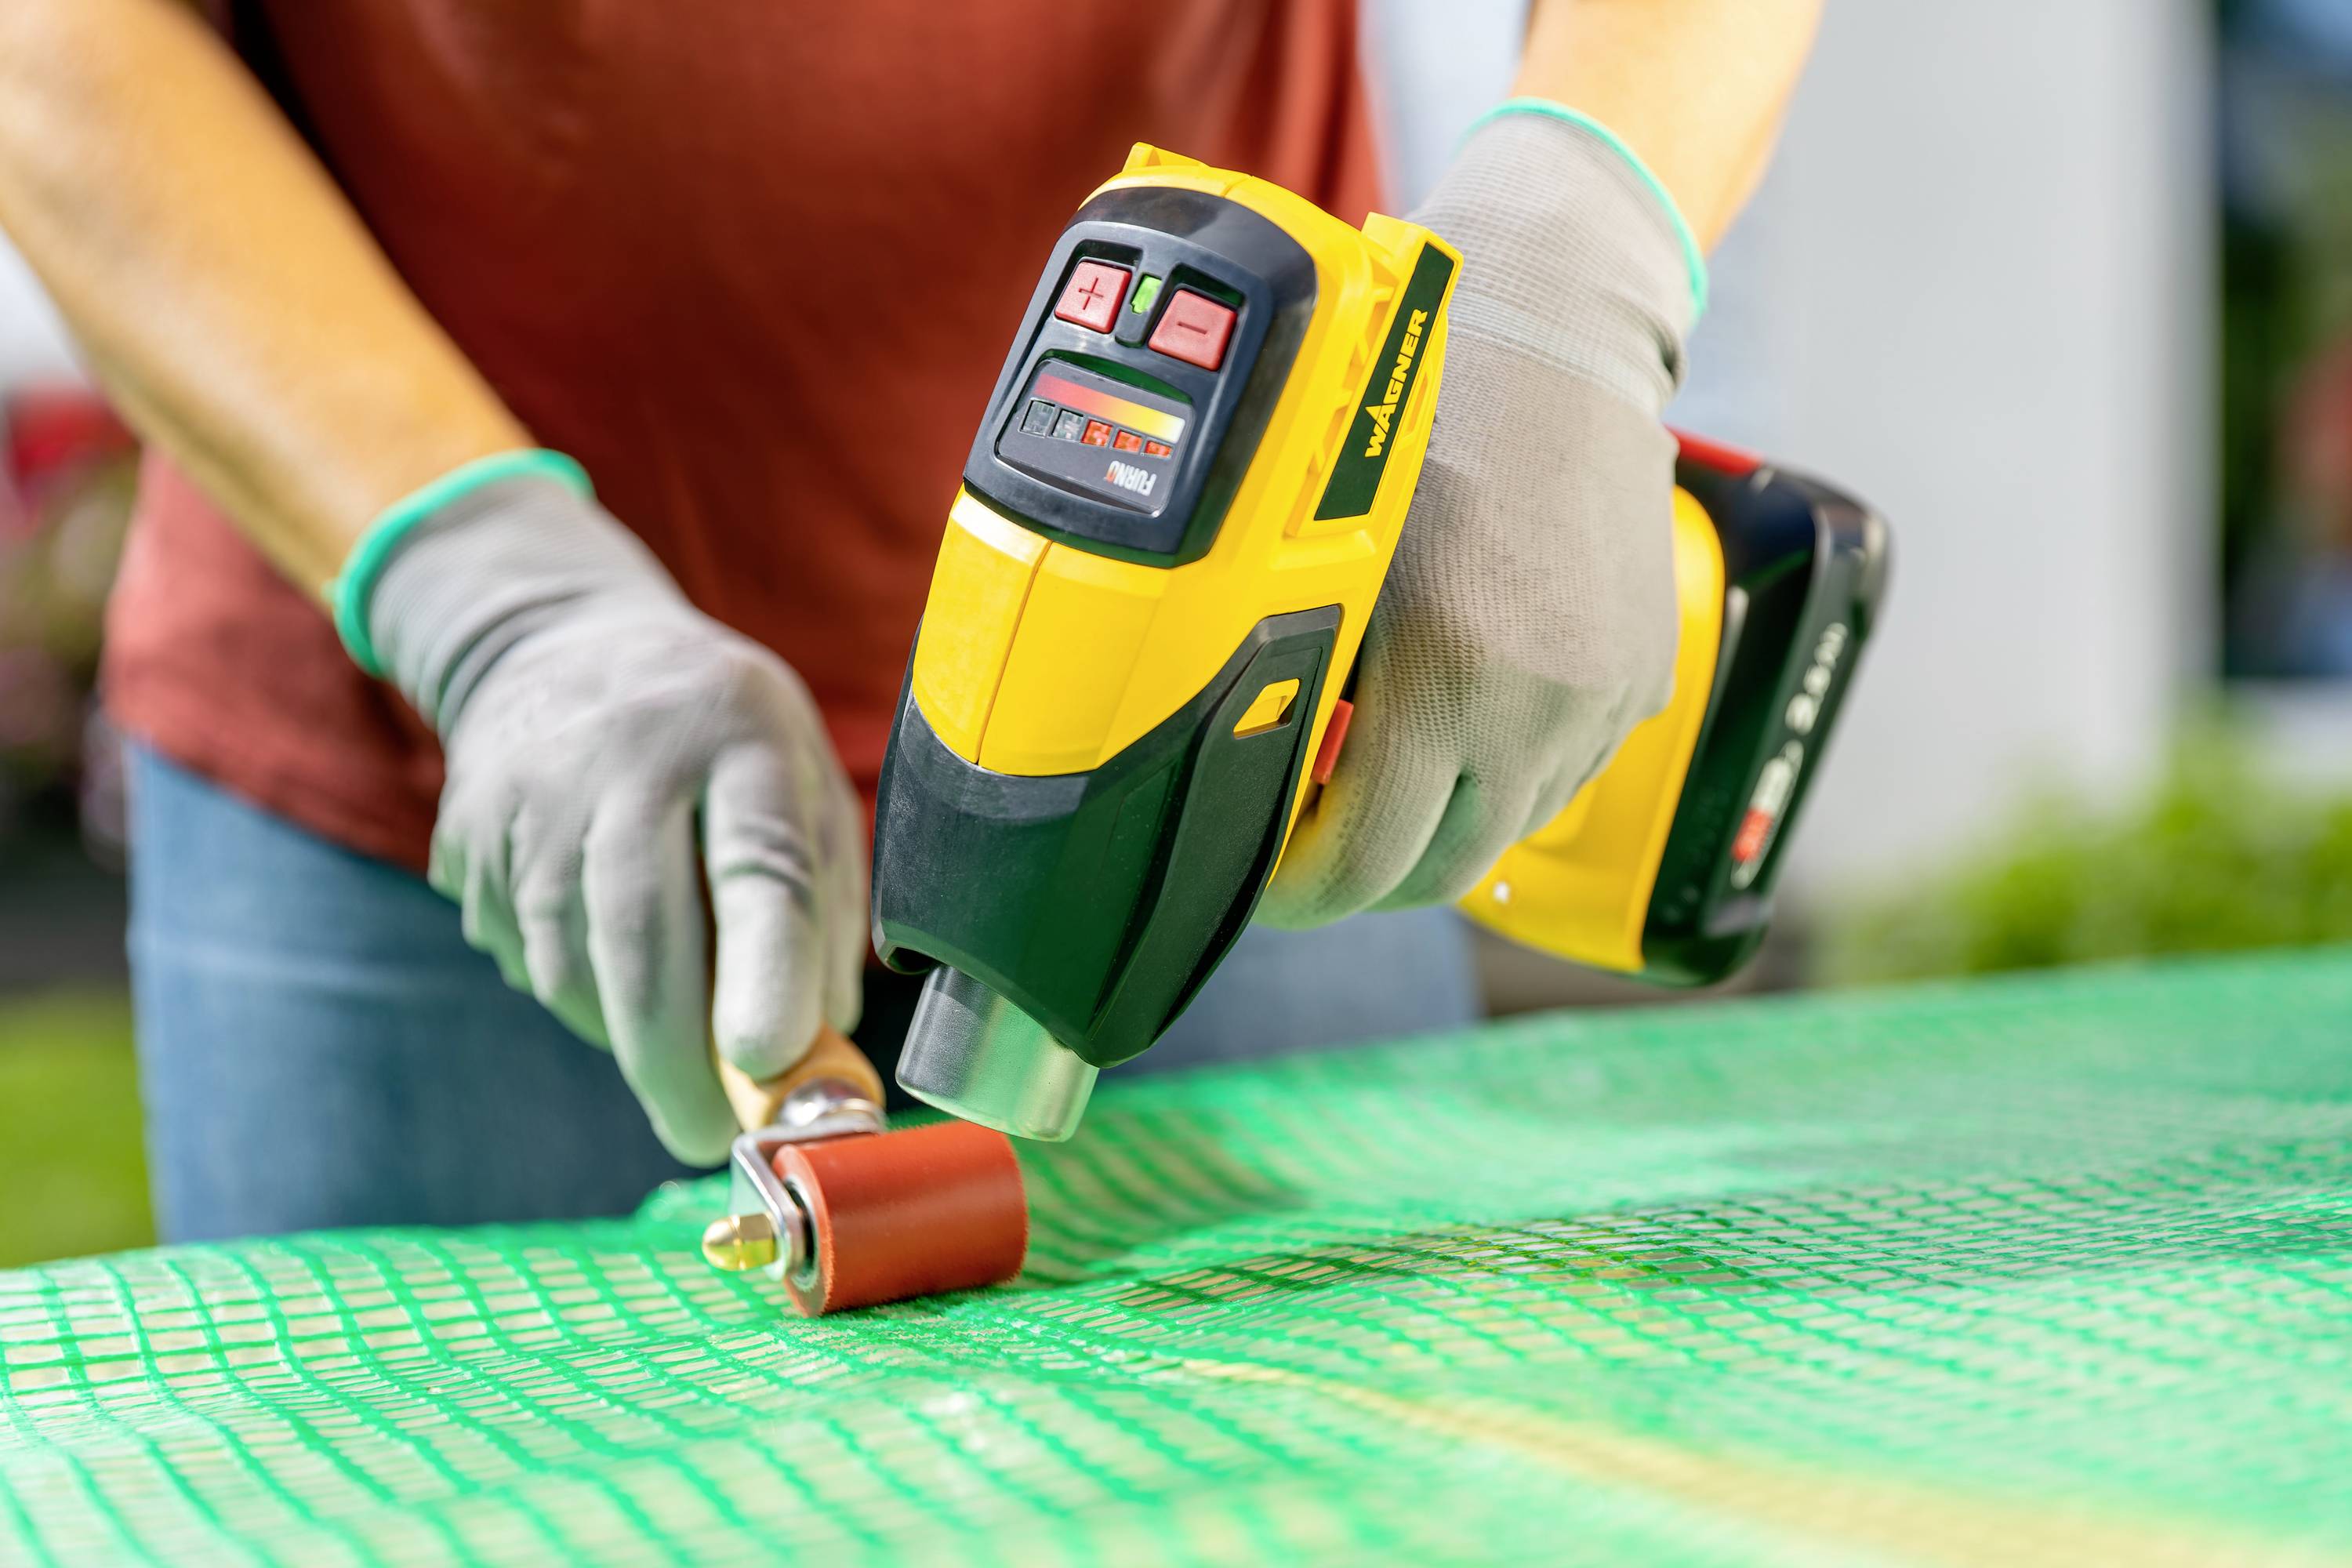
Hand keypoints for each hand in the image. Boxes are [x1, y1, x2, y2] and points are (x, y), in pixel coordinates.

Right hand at [363, 472, 865, 1162]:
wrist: (554, 641)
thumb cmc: (718, 735)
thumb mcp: (801, 777)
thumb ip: (821, 907)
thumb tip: (818, 1052)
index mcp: (739, 737)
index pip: (757, 862)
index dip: (765, 971)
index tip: (773, 1062)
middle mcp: (626, 760)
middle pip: (640, 935)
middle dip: (675, 1061)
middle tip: (709, 1140)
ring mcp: (531, 798)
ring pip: (573, 965)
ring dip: (629, 1038)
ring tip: (678, 1052)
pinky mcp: (469, 838)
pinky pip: (529, 959)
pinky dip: (582, 997)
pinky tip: (611, 964)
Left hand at [1260, 108, 1699, 926]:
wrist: (1560, 339)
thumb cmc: (1422, 425)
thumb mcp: (1335, 557)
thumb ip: (1306, 677)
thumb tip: (1261, 776)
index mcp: (1447, 679)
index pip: (1365, 862)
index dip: (1302, 892)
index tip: (1266, 883)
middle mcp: (1538, 709)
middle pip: (1439, 871)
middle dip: (1367, 876)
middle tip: (1309, 849)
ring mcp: (1602, 703)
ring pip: (1506, 830)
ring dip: (1441, 826)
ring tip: (1383, 780)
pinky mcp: (1645, 682)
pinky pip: (1565, 775)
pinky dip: (1507, 775)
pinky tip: (1465, 722)